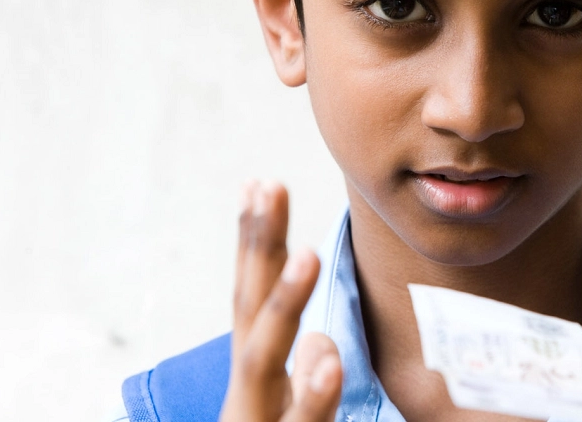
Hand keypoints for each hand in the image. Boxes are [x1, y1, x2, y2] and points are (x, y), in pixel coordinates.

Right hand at [219, 181, 342, 421]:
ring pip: (263, 360)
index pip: (251, 297)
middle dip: (260, 247)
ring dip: (284, 303)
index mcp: (256, 377)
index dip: (253, 242)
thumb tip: (321, 342)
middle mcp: (249, 393)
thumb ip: (304, 380)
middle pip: (251, 309)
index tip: (260, 183)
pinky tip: (332, 363)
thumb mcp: (292, 416)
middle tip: (272, 185)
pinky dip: (314, 397)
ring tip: (308, 254)